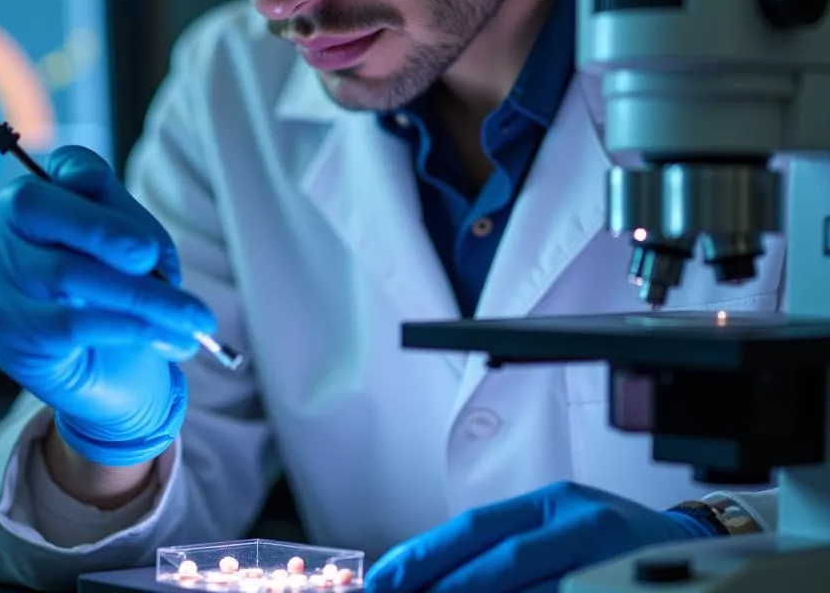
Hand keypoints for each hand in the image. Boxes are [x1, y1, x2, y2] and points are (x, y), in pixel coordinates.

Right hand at [0, 145, 216, 466]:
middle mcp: (1, 231)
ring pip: (66, 272)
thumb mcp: (128, 252)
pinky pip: (69, 324)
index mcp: (36, 197)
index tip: (125, 197)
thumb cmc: (114, 296)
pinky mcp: (7, 336)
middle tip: (154, 259)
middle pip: (42, 208)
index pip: (65, 166)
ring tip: (194, 318)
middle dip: (106, 230)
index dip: (91, 175)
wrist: (101, 373)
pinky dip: (127, 328)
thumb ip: (136, 233)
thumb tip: (149, 253)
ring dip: (143, 295)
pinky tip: (167, 340)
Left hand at [365, 481, 718, 592]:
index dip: (425, 553)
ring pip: (534, 587)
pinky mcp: (630, 585)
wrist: (705, 556)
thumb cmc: (615, 547)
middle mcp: (579, 522)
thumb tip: (432, 580)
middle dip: (443, 586)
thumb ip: (506, 551)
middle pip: (501, 557)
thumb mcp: (560, 532)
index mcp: (553, 504)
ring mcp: (609, 558)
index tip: (383, 579)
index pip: (477, 526)